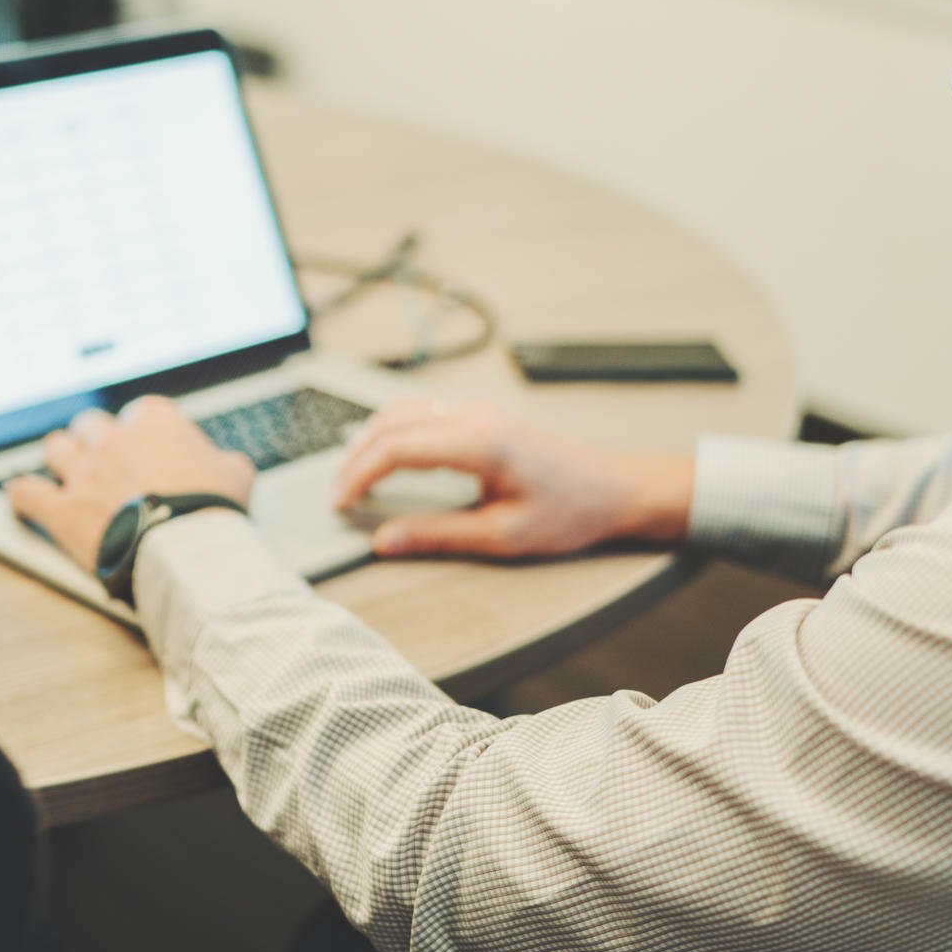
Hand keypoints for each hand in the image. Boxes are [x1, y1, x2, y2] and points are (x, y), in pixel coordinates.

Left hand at [6, 397, 255, 572]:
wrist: (188, 550)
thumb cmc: (213, 511)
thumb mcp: (236, 475)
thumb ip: (223, 462)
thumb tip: (226, 466)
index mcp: (154, 422)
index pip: (142, 413)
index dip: (145, 432)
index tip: (151, 450)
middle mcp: (112, 440)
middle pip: (91, 425)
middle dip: (97, 441)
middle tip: (105, 459)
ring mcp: (83, 473)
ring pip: (57, 449)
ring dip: (61, 458)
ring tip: (66, 469)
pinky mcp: (62, 509)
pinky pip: (27, 494)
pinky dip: (24, 496)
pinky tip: (22, 497)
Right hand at [331, 399, 693, 558]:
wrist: (614, 488)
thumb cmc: (569, 512)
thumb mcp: (502, 536)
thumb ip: (438, 535)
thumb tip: (385, 540)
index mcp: (478, 442)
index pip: (397, 448)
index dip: (360, 475)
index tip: (341, 504)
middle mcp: (475, 417)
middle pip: (392, 423)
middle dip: (356, 458)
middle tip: (337, 496)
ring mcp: (479, 412)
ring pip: (405, 411)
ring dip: (372, 439)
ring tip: (353, 478)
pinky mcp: (483, 417)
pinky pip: (424, 412)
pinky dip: (394, 431)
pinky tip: (386, 455)